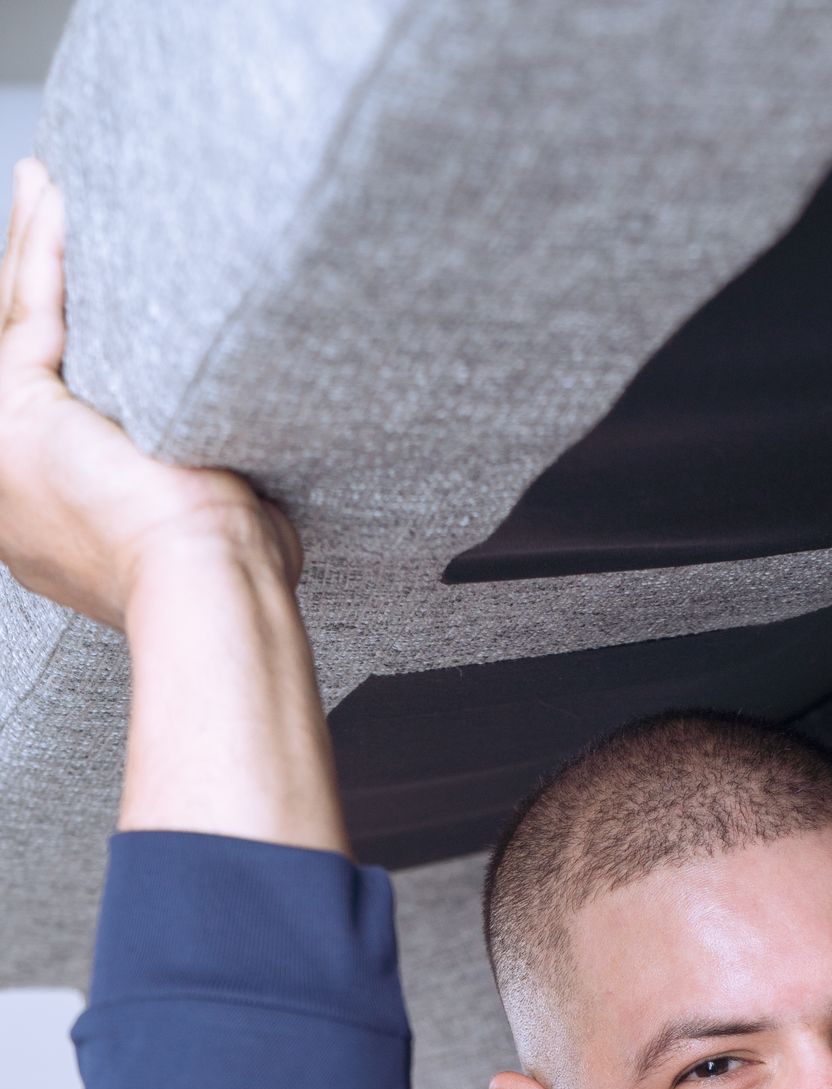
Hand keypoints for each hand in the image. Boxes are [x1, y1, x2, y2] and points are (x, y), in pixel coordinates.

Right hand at [0, 158, 298, 629]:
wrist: (212, 592)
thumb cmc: (231, 576)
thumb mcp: (210, 512)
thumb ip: (192, 468)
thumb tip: (237, 455)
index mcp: (48, 520)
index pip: (52, 397)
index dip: (57, 329)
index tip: (71, 273)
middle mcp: (12, 489)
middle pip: (19, 350)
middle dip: (31, 270)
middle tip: (41, 196)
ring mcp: (5, 452)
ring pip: (18, 322)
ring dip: (33, 243)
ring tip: (46, 181)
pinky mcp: (17, 412)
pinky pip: (33, 310)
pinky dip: (43, 248)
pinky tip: (54, 194)